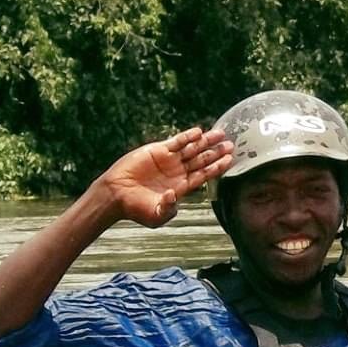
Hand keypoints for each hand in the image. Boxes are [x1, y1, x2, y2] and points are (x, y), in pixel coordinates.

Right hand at [97, 126, 233, 227]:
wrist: (116, 195)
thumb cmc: (136, 208)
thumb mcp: (155, 215)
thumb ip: (168, 208)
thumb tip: (175, 196)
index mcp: (181, 187)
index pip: (204, 175)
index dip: (217, 167)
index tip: (230, 160)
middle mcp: (178, 172)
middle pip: (202, 160)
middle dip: (216, 152)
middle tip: (231, 145)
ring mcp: (168, 160)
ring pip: (192, 149)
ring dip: (206, 142)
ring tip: (221, 134)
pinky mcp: (157, 151)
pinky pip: (176, 142)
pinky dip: (187, 137)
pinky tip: (199, 132)